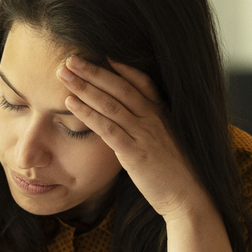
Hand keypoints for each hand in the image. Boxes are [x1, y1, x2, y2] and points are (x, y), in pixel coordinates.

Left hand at [56, 56, 201, 220]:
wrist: (187, 197)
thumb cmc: (174, 173)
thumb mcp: (165, 143)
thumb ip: (148, 128)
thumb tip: (129, 121)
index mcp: (162, 114)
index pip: (142, 82)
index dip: (123, 68)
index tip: (104, 54)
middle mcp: (153, 119)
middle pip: (120, 88)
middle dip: (94, 71)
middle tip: (71, 59)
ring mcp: (144, 134)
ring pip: (110, 104)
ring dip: (84, 87)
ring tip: (63, 74)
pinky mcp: (134, 153)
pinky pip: (107, 128)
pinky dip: (87, 113)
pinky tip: (70, 103)